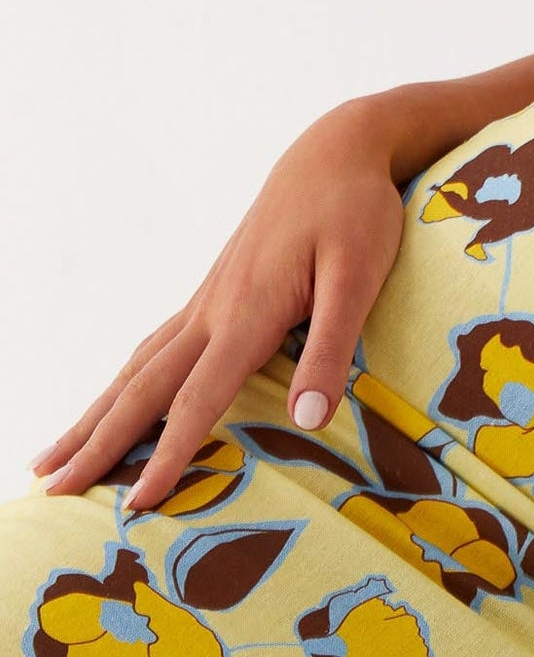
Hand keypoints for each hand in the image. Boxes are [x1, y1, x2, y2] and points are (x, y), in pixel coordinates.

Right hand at [33, 99, 406, 516]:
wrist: (336, 151)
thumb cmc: (357, 212)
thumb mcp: (360, 276)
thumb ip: (331, 347)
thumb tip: (310, 420)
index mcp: (247, 313)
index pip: (196, 399)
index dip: (167, 455)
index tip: (135, 505)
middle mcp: (214, 310)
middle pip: (144, 389)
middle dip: (97, 444)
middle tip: (49, 491)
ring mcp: (208, 300)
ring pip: (137, 368)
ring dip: (95, 415)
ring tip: (52, 456)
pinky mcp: (216, 292)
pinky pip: (155, 347)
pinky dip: (125, 383)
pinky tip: (115, 399)